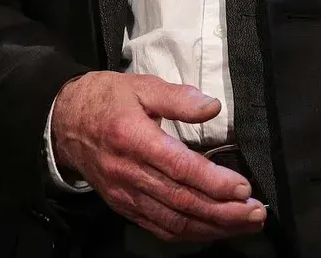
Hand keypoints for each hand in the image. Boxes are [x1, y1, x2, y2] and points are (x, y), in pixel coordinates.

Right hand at [51, 72, 267, 242]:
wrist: (64, 123)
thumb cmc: (107, 99)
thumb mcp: (141, 86)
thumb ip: (178, 97)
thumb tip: (213, 107)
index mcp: (134, 139)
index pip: (179, 168)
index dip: (213, 182)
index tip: (242, 187)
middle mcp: (130, 174)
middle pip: (182, 201)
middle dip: (223, 212)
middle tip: (256, 212)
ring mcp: (126, 196)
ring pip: (174, 221)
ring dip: (212, 227)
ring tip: (244, 223)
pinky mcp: (125, 207)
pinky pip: (160, 228)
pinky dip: (189, 234)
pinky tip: (213, 230)